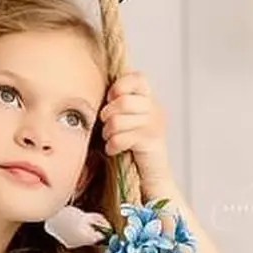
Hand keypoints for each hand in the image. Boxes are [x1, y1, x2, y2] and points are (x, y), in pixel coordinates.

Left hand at [99, 70, 171, 196]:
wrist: (151, 174)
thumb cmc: (131, 145)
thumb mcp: (124, 118)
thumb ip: (117, 102)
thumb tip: (97, 88)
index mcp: (149, 98)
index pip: (138, 78)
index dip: (120, 87)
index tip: (111, 100)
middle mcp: (155, 108)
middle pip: (123, 101)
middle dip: (108, 114)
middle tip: (106, 125)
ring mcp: (155, 125)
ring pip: (119, 121)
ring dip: (109, 132)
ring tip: (110, 138)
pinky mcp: (151, 142)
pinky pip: (122, 138)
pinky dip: (113, 145)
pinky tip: (113, 150)